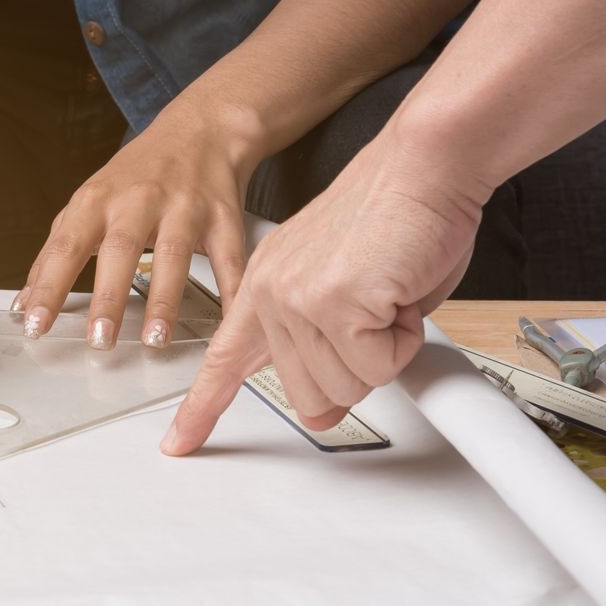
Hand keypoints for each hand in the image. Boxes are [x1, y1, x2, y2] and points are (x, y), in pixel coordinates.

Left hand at [16, 100, 254, 350]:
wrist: (201, 130)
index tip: (34, 324)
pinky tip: (227, 323)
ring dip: (164, 300)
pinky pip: (228, 259)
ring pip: (172, 255)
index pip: (65, 247)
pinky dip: (231, 293)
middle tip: (98, 340)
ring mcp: (183, 207)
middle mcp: (138, 201)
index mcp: (98, 200)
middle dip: (108, 298)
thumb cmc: (139, 174)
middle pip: (120, 250)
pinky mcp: (222, 216)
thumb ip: (55, 252)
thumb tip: (24, 303)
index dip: (48, 287)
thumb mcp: (88, 203)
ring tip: (154, 339)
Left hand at [160, 127, 488, 453]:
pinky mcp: (334, 303)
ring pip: (345, 387)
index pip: (223, 360)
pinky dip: (402, 342)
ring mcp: (298, 298)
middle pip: (308, 395)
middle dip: (356, 372)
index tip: (179, 442)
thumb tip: (328, 403)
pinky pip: (376, 367)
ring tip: (388, 295)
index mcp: (266, 284)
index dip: (201, 409)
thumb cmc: (399, 214)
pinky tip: (398, 294)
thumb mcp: (344, 283)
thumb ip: (324, 341)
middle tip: (377, 318)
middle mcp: (271, 292)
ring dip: (384, 353)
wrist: (426, 163)